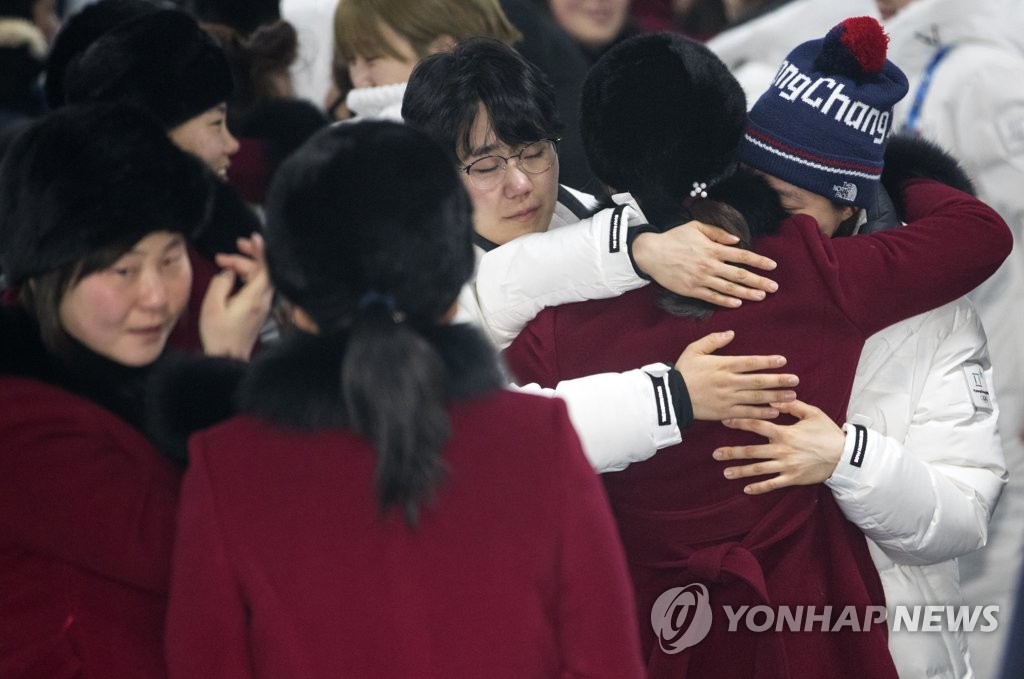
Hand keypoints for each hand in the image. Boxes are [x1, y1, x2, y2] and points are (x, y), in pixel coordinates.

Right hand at [199, 233, 272, 359]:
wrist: (228, 358)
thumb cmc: (219, 335)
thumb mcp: (213, 306)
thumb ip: (221, 283)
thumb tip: (228, 271)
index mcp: (254, 298)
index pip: (265, 269)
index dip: (261, 251)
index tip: (254, 238)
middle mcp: (263, 300)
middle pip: (262, 271)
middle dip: (245, 258)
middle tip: (225, 253)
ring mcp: (263, 306)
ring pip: (259, 278)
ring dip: (243, 267)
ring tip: (222, 263)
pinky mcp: (259, 310)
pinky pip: (257, 287)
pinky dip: (246, 278)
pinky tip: (232, 277)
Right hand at [631, 221, 777, 306]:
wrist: (651, 253)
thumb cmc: (674, 238)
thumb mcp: (696, 227)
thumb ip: (717, 233)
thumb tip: (736, 240)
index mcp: (712, 249)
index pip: (741, 256)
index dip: (758, 261)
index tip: (772, 266)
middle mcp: (709, 265)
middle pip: (739, 275)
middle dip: (759, 281)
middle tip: (774, 287)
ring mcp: (701, 279)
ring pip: (729, 288)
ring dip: (747, 293)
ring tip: (761, 296)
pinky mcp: (692, 290)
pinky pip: (712, 297)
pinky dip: (726, 301)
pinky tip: (738, 303)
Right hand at [677, 330, 797, 420]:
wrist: (671, 396)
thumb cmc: (683, 371)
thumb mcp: (694, 349)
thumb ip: (713, 340)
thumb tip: (731, 333)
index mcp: (723, 365)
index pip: (750, 362)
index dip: (768, 361)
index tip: (783, 361)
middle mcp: (729, 382)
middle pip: (758, 381)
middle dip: (778, 381)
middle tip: (795, 380)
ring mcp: (728, 398)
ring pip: (756, 397)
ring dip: (776, 397)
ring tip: (792, 395)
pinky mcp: (725, 412)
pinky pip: (747, 413)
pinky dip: (762, 412)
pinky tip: (775, 411)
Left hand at [712, 400, 843, 494]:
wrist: (845, 456)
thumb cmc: (828, 432)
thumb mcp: (812, 413)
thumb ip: (791, 405)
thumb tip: (772, 398)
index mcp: (785, 433)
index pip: (757, 426)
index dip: (740, 423)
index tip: (724, 421)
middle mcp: (782, 450)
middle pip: (752, 451)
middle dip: (732, 452)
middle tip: (715, 454)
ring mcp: (786, 466)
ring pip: (759, 469)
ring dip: (741, 471)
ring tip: (725, 473)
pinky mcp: (793, 479)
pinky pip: (773, 484)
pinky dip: (759, 488)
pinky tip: (746, 489)